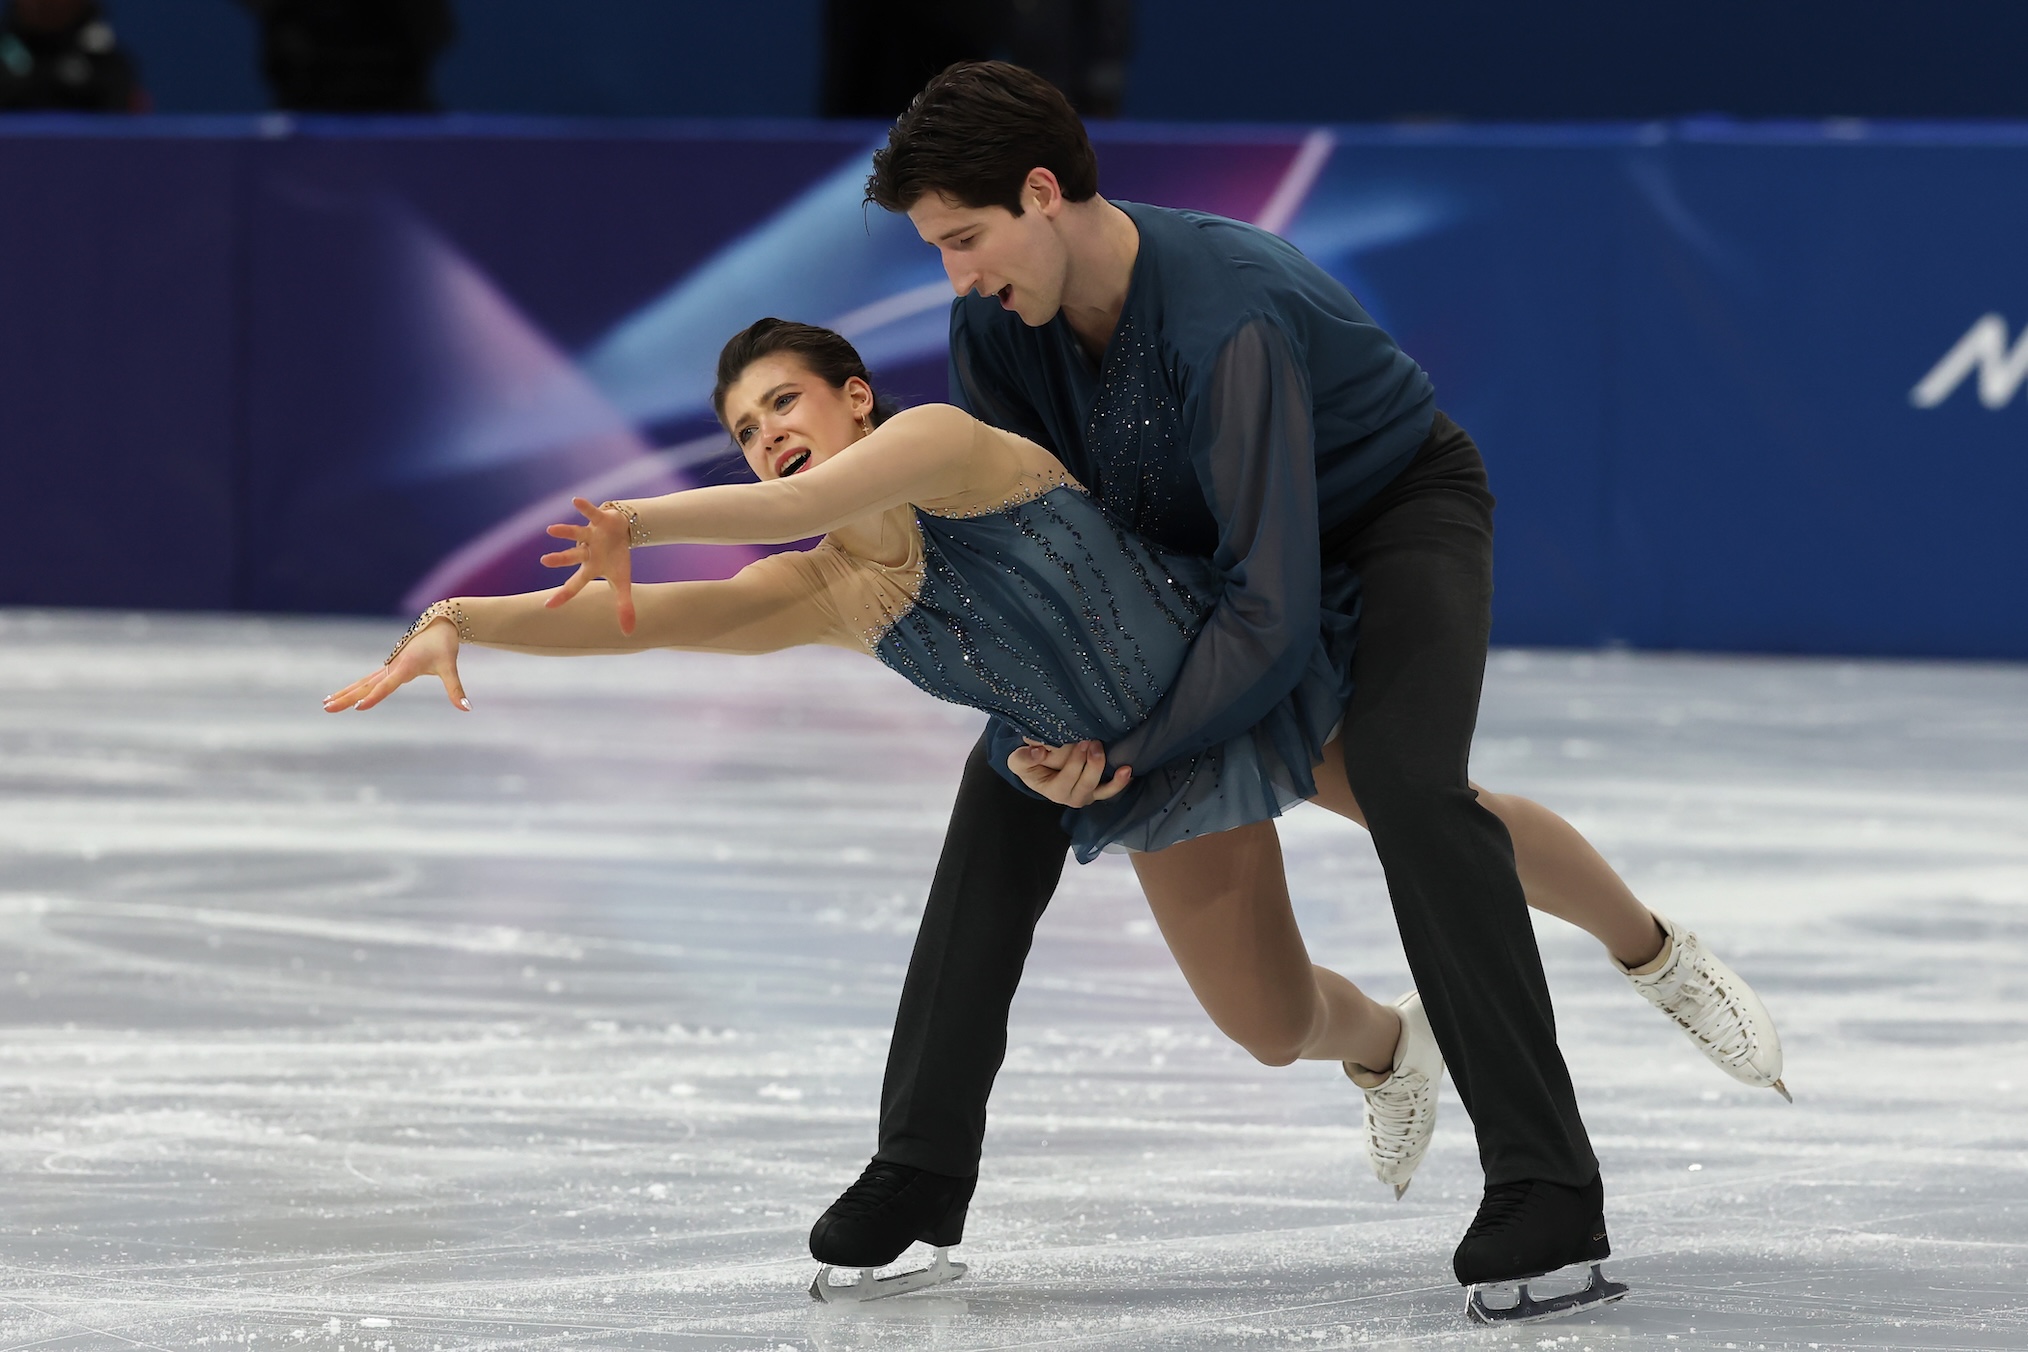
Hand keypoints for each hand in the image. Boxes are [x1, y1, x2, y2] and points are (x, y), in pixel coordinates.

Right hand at [322, 616, 466, 712]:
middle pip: (366, 685)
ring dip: (344, 693)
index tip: (359, 708)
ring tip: (326, 705)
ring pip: (362, 682)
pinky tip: (340, 697)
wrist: (438, 624)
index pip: (388, 685)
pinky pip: (367, 680)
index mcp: (406, 666)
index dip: (375, 697)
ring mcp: (388, 667)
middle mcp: (393, 666)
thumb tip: (467, 708)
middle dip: (347, 697)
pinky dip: (353, 689)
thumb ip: (456, 689)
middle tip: (327, 708)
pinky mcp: (388, 668)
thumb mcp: (450, 666)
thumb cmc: (443, 645)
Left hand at [541, 496, 634, 634]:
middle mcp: (586, 551)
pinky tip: (575, 500)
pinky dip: (584, 507)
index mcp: (590, 567)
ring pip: (576, 534)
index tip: (546, 605)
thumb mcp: (623, 583)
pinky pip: (591, 512)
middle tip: (544, 561)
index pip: (575, 584)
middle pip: (572, 556)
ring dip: (565, 531)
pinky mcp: (600, 519)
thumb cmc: (617, 557)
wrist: (624, 532)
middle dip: (560, 559)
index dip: (563, 594)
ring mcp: (591, 534)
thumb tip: (629, 634)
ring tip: (550, 530)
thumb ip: (624, 607)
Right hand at [1006, 738, 1131, 807]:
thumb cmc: (1030, 764)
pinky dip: (1121, 783)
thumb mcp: (1018, 761)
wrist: (1039, 768)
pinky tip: (1128, 771)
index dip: (1075, 763)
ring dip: (1114, 780)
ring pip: (1102, 791)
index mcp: (1053, 791)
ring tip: (1124, 767)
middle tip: (1094, 743)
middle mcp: (1072, 797)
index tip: (1080, 743)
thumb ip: (1023, 758)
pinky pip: (1111, 790)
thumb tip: (1038, 751)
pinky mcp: (1097, 789)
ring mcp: (1087, 794)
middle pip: (1086, 784)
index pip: (1066, 779)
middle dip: (1093, 764)